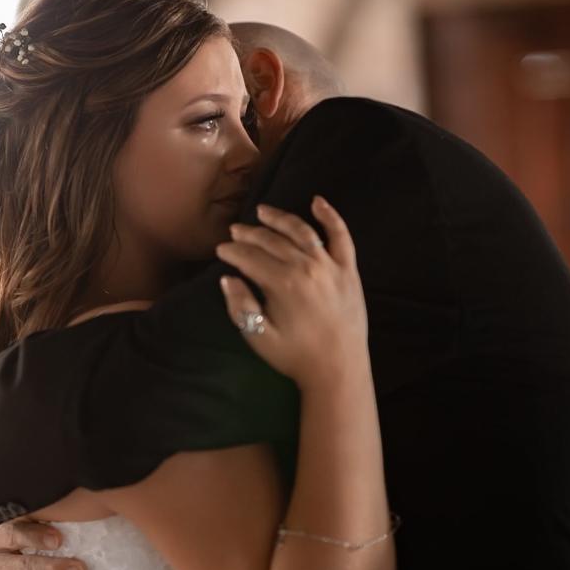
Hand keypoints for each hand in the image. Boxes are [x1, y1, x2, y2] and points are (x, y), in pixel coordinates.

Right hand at [215, 196, 367, 390]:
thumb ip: (240, 305)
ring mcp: (331, 265)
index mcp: (283, 283)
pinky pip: (341, 236)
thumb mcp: (259, 336)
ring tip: (262, 211)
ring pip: (301, 232)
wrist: (339, 368)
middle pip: (273, 242)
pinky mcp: (349, 269)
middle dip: (250, 235)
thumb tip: (228, 279)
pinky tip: (317, 202)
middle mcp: (307, 267)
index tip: (221, 250)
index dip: (232, 252)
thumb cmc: (295, 355)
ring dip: (279, 219)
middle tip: (234, 231)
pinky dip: (330, 216)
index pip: (251, 258)